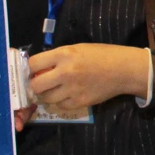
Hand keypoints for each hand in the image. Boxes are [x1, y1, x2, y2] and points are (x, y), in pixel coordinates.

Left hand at [26, 43, 151, 119]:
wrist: (124, 69)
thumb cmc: (101, 55)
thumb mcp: (77, 49)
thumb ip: (58, 58)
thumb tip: (39, 70)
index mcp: (64, 54)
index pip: (33, 64)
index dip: (30, 68)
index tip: (34, 71)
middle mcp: (65, 72)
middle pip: (36, 85)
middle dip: (36, 85)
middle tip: (41, 84)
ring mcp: (72, 89)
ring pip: (46, 98)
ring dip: (47, 95)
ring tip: (55, 90)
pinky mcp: (79, 102)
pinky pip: (60, 106)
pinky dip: (61, 102)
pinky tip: (68, 95)